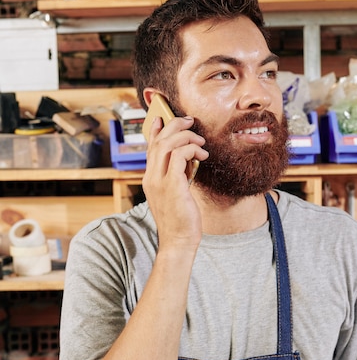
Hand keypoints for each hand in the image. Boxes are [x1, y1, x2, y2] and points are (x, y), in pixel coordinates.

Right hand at [142, 115, 208, 251]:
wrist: (178, 241)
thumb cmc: (181, 220)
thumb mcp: (177, 194)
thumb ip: (178, 176)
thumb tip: (188, 160)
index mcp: (150, 179)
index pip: (150, 147)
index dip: (157, 129)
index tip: (164, 117)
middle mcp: (151, 177)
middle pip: (158, 141)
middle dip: (174, 125)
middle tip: (190, 122)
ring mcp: (159, 182)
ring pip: (167, 145)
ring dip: (186, 137)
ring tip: (201, 142)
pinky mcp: (172, 186)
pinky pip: (179, 156)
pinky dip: (191, 150)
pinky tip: (202, 156)